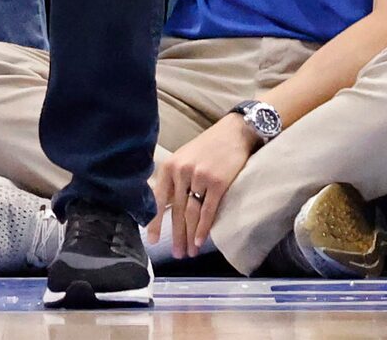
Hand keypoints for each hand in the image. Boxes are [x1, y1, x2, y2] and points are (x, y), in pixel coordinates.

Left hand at [162, 115, 258, 256]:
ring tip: (189, 252)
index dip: (155, 222)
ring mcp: (200, 177)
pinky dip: (203, 229)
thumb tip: (163, 209)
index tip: (153, 241)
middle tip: (177, 254)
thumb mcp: (184, 158)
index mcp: (170, 166)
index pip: (158, 199)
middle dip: (176, 235)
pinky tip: (200, 241)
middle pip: (176, 210)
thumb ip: (173, 181)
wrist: (234, 133)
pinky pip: (208, 211)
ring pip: (191, 214)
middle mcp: (182, 171)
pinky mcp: (218, 183)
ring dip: (189, 236)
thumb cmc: (207, 147)